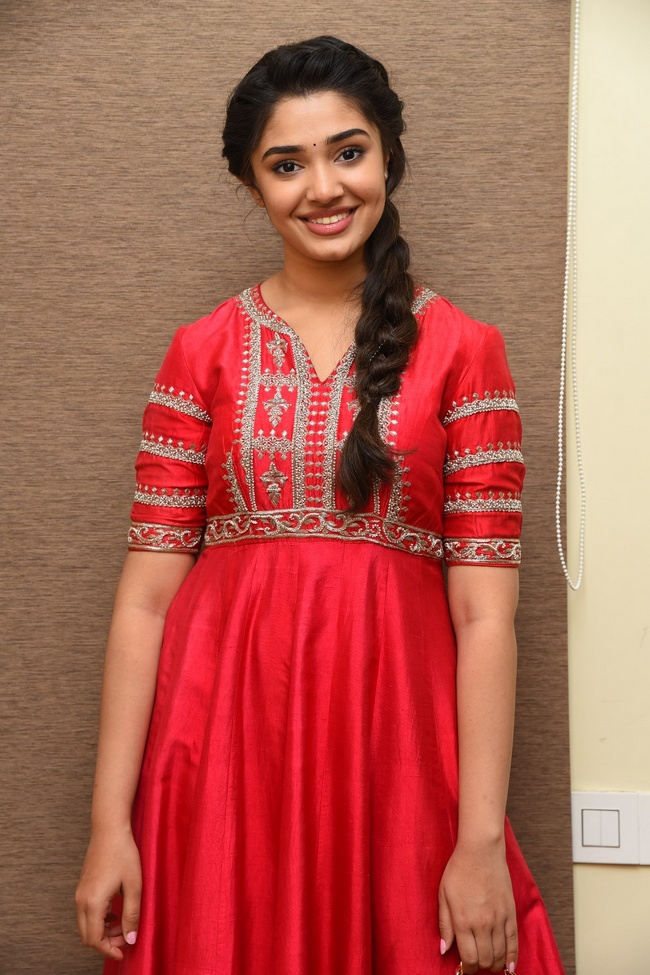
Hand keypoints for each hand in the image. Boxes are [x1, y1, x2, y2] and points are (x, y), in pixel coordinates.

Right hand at [75, 825, 141, 960]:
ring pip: (85, 925)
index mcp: (93, 902)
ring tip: (124, 925)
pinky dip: (98, 921)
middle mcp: (81, 901)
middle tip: (126, 938)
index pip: (95, 940)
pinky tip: (115, 914)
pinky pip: (85, 914)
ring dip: (103, 931)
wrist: (109, 829)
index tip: (125, 953)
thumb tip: (131, 940)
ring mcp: (79, 894)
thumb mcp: (134, 886)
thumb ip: (132, 915)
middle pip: (87, 936)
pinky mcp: (82, 888)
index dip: (109, 950)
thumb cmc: (123, 854)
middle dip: (106, 943)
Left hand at [438, 839, 517, 972]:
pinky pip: (514, 941)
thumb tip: (444, 950)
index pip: (468, 958)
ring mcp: (499, 919)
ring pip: (500, 954)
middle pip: (485, 959)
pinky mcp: (510, 912)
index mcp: (463, 920)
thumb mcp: (443, 895)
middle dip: (479, 967)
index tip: (464, 969)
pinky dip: (512, 957)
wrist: (481, 851)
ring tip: (489, 964)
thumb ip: (444, 924)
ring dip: (494, 964)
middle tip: (475, 965)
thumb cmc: (459, 870)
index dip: (467, 969)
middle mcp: (482, 924)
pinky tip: (509, 966)